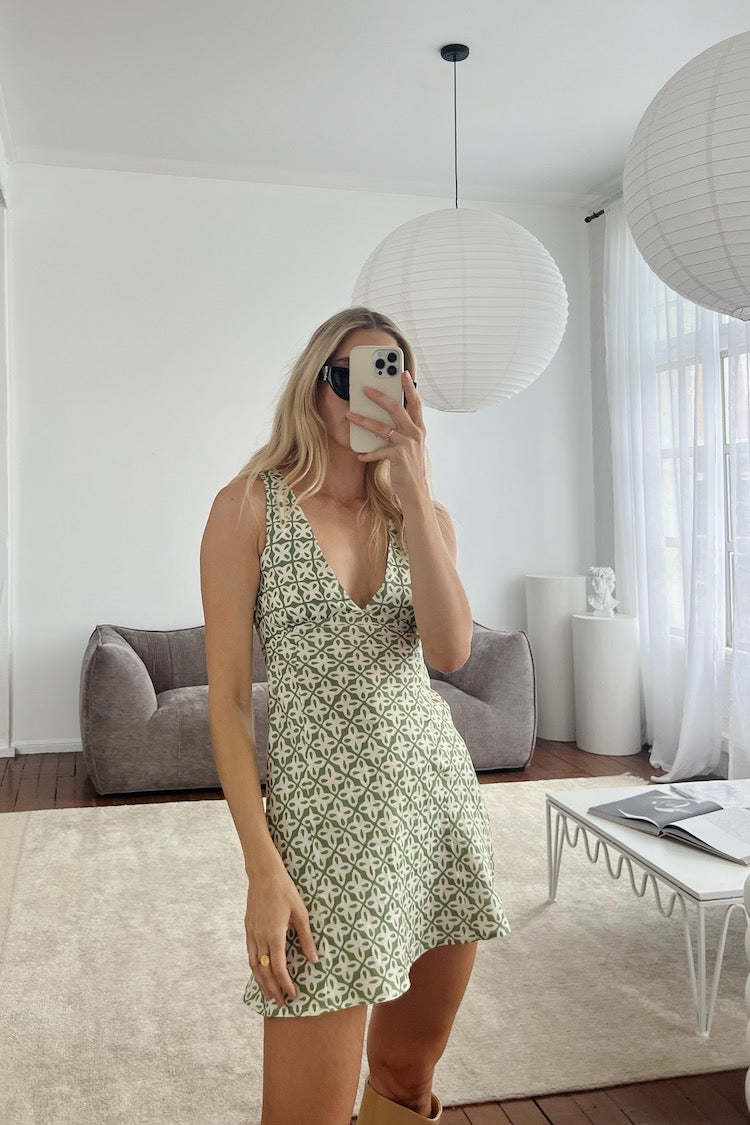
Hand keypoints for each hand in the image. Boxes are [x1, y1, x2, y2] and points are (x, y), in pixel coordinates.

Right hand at [245, 861, 318, 1006]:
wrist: (263, 874)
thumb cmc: (285, 891)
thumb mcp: (300, 913)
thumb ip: (306, 938)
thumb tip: (314, 959)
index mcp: (274, 935)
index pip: (279, 969)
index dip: (286, 984)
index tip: (293, 995)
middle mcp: (260, 938)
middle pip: (264, 972)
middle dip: (272, 989)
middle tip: (281, 1003)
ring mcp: (252, 934)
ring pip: (254, 966)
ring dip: (261, 983)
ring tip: (269, 995)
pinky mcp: (248, 928)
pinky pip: (250, 955)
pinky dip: (255, 968)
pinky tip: (260, 973)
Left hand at [346, 370, 427, 501]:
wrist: (416, 490)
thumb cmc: (410, 466)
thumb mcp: (410, 445)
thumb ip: (402, 430)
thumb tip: (384, 416)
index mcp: (419, 428)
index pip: (416, 403)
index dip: (409, 387)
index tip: (402, 373)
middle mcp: (415, 434)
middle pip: (397, 408)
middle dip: (380, 396)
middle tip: (364, 388)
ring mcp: (407, 445)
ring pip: (382, 427)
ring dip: (364, 420)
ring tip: (350, 414)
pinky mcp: (398, 457)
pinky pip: (379, 451)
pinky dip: (367, 453)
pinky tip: (359, 454)